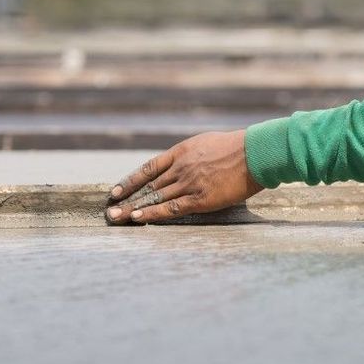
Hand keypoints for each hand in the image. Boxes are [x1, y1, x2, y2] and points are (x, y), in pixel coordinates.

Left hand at [105, 130, 264, 223]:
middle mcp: (180, 168)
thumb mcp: (208, 144)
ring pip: (155, 197)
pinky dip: (153, 213)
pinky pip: (171, 208)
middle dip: (126, 198)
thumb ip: (193, 156)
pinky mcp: (200, 198)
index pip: (149, 168)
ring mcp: (189, 183)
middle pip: (147, 186)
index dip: (131, 181)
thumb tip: (185, 165)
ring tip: (116, 218)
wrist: (254, 153)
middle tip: (108, 210)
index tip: (117, 190)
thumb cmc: (238, 148)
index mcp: (182, 152)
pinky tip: (138, 218)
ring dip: (133, 209)